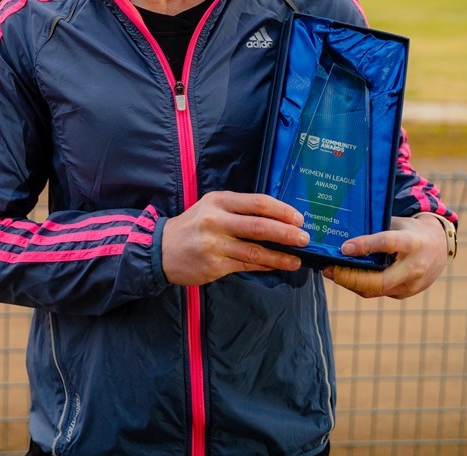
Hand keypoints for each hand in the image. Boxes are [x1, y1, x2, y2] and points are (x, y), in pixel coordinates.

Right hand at [161, 191, 309, 285]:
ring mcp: (214, 244)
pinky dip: (265, 265)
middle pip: (259, 226)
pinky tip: (278, 265)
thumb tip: (277, 218)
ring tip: (297, 259)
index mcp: (219, 201)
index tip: (298, 218)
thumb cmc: (194, 225)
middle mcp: (216, 220)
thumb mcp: (212, 207)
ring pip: (255, 251)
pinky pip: (246, 266)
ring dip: (280, 256)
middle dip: (286, 233)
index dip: (281, 210)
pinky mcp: (214, 265)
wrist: (162, 249)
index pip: (257, 202)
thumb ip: (239, 209)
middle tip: (304, 238)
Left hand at [322, 214, 448, 298]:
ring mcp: (412, 284)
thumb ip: (376, 230)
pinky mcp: (405, 293)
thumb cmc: (411, 230)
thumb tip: (345, 238)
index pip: (387, 244)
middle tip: (329, 269)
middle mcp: (414, 267)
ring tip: (331, 272)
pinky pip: (379, 292)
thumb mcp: (397, 222)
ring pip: (376, 290)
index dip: (365, 246)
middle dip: (350, 277)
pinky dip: (361, 285)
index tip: (344, 248)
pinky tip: (346, 277)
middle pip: (380, 280)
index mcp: (413, 242)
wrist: (439, 246)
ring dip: (351, 283)